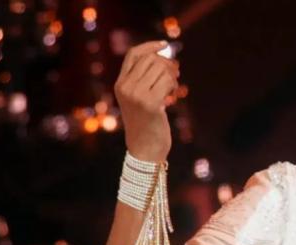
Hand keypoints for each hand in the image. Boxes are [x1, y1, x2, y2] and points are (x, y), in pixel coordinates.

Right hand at [114, 41, 179, 161]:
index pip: (134, 54)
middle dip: (167, 64)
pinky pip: (167, 82)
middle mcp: (125, 87)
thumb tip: (164, 57)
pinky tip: (173, 96)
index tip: (165, 45)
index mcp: (120, 84)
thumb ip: (144, 80)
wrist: (145, 148)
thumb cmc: (147, 123)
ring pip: (161, 69)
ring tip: (173, 88)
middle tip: (175, 76)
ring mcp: (136, 95)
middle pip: (151, 59)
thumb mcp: (140, 99)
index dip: (150, 46)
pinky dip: (174, 86)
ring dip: (172, 76)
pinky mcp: (150, 103)